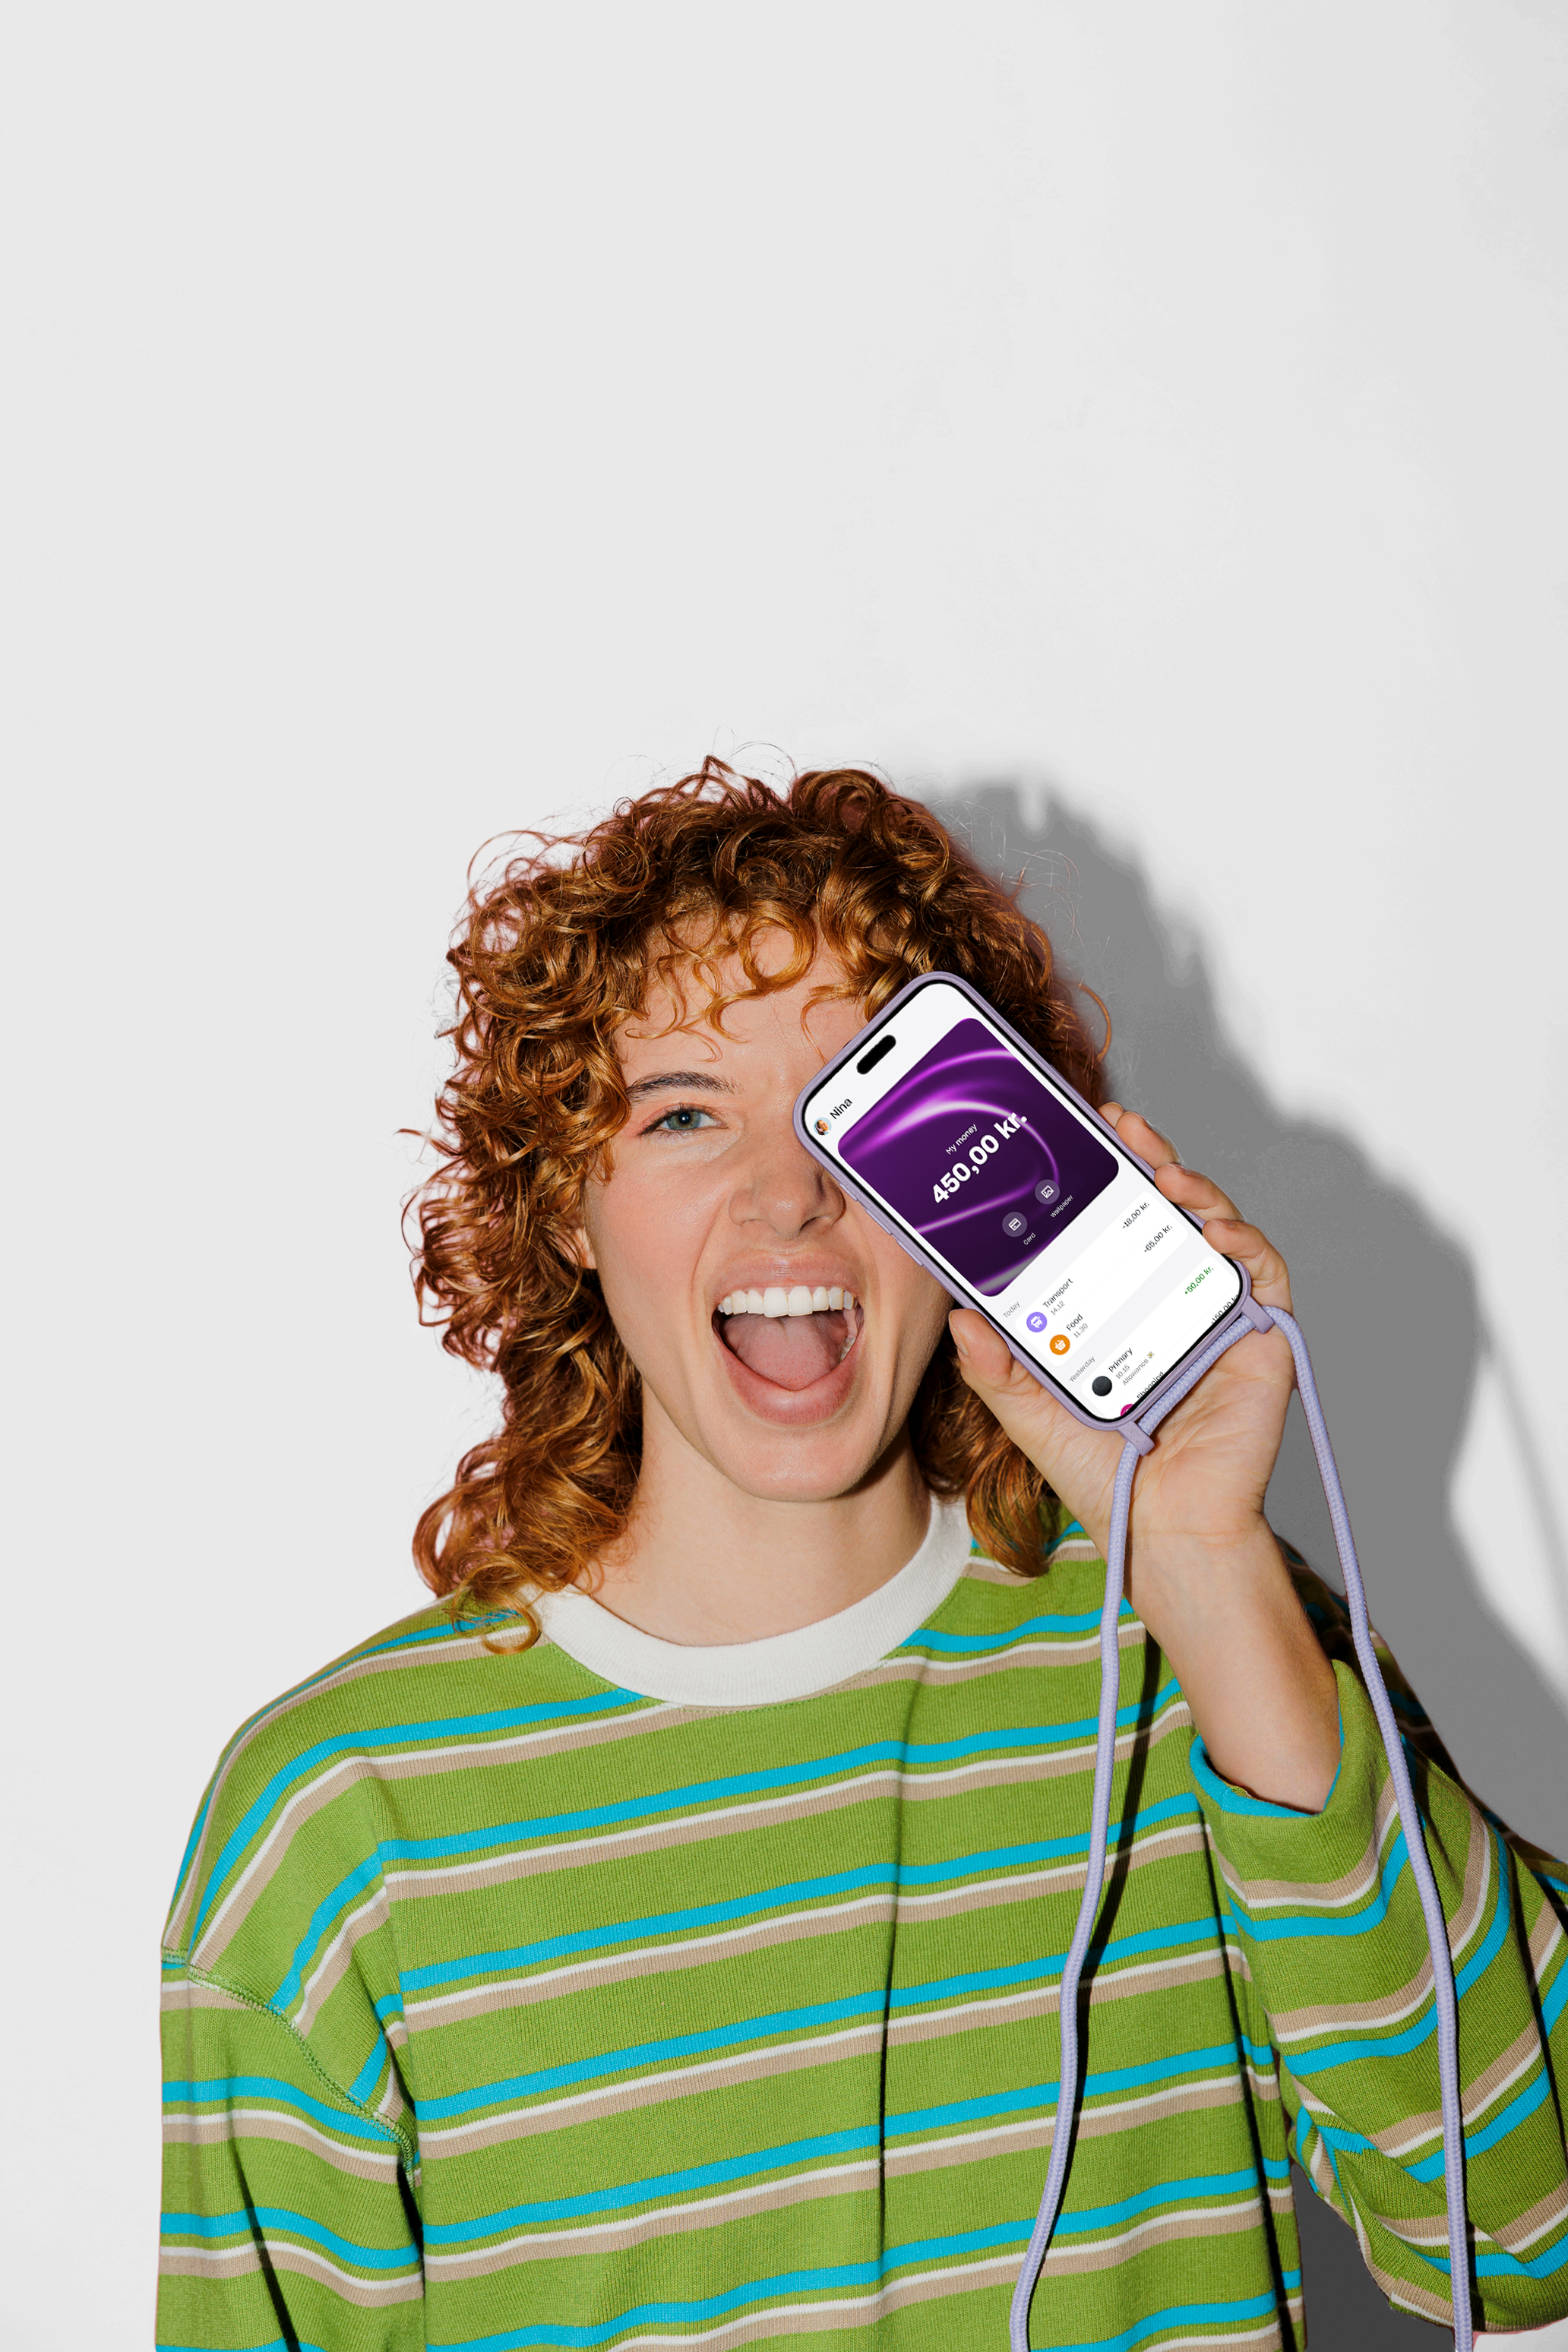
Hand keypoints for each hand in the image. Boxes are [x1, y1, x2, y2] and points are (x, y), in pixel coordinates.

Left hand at [949, 1107, 1339, 1809]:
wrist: (1163, 1532)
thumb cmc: (1106, 1476)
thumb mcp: (1031, 1414)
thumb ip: (996, 1369)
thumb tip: (960, 1316)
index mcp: (1118, 1309)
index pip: (1112, 1227)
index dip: (1103, 1178)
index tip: (1080, 1136)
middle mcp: (1169, 1302)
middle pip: (1167, 1212)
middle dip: (1150, 1159)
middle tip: (1121, 1125)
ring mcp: (1218, 1315)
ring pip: (1217, 1228)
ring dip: (1196, 1189)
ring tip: (1165, 1171)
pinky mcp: (1261, 1338)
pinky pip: (1264, 1274)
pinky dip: (1244, 1243)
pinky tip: (1215, 1232)